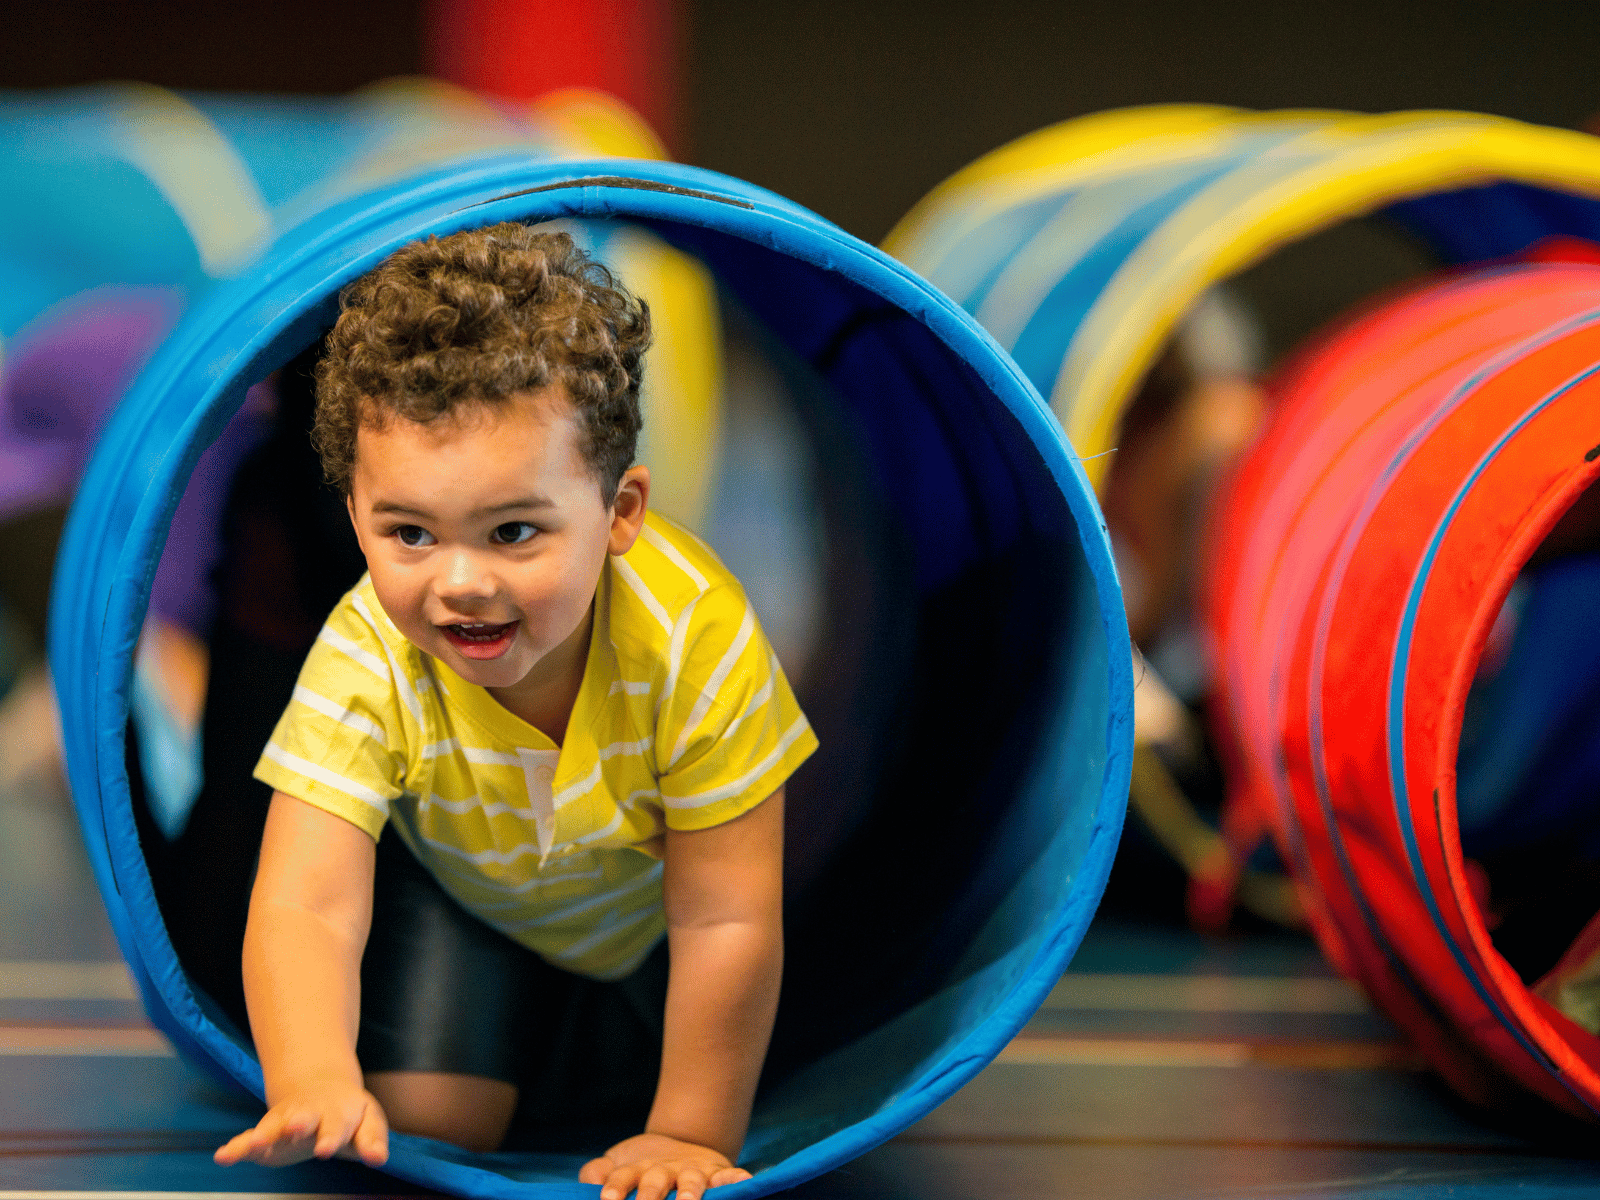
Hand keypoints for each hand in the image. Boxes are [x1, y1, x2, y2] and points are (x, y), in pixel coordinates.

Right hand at [214, 1082, 388, 1168]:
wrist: (322, 1089)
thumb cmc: (349, 1113)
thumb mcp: (367, 1121)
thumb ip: (372, 1140)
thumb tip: (379, 1158)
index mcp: (338, 1112)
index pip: (336, 1126)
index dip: (331, 1136)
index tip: (325, 1149)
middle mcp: (309, 1114)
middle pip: (304, 1119)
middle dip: (299, 1124)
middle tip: (295, 1129)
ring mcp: (285, 1122)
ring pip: (273, 1125)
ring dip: (264, 1134)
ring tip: (252, 1144)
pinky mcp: (266, 1133)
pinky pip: (249, 1139)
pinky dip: (236, 1147)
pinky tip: (223, 1156)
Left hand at [579, 1132, 750, 1199]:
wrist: (679, 1144)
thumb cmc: (640, 1168)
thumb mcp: (617, 1165)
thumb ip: (598, 1171)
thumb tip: (590, 1179)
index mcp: (637, 1170)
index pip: (623, 1177)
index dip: (615, 1188)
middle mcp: (664, 1170)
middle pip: (656, 1180)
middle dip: (650, 1195)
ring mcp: (691, 1171)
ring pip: (691, 1180)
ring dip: (690, 1191)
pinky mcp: (715, 1172)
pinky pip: (727, 1175)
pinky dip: (736, 1178)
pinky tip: (745, 1181)